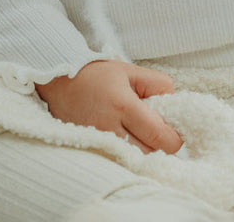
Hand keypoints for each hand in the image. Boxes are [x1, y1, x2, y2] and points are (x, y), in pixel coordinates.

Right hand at [35, 60, 182, 153]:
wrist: (60, 82)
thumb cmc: (96, 75)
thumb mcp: (130, 71)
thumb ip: (157, 83)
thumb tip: (172, 102)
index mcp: (124, 106)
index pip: (160, 136)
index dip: (174, 137)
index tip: (174, 129)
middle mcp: (110, 129)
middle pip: (150, 154)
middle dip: (159, 144)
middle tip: (154, 127)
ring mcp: (99, 143)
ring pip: (135, 161)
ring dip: (143, 150)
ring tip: (137, 131)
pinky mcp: (91, 151)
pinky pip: (118, 162)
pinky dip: (127, 155)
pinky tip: (125, 140)